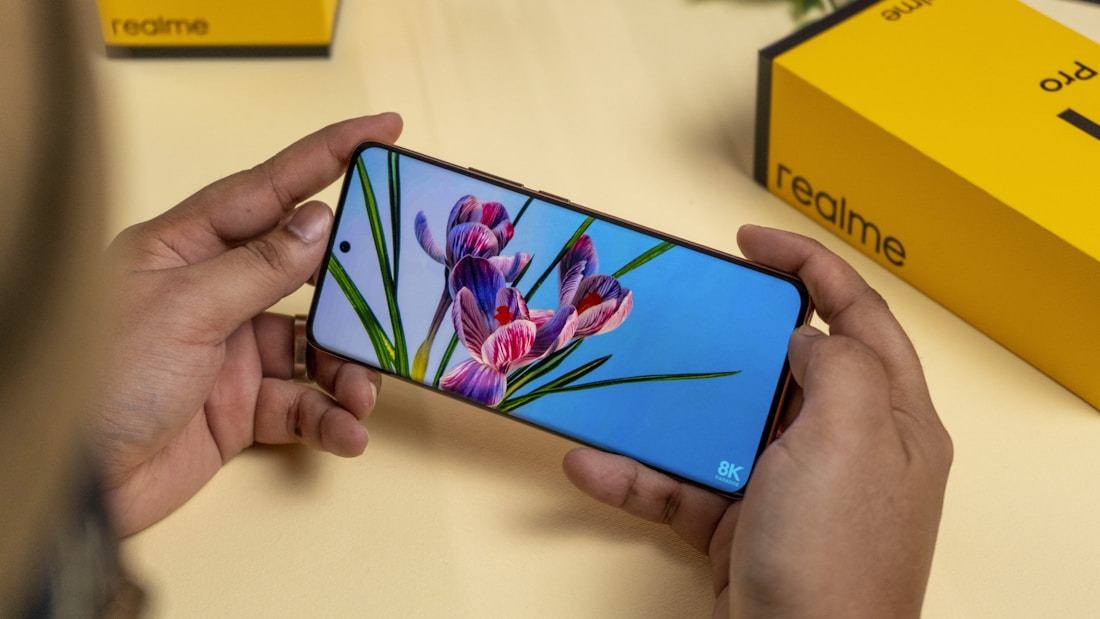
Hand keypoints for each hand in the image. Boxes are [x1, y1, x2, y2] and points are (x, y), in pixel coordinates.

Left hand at [90, 113, 403, 535]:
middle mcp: (214, 293)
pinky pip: (304, 404)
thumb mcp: (186, 309)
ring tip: (361, 394)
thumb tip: (320, 220)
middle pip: (308, 273)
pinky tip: (347, 430)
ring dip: (348, 369)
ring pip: (316, 345)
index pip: (270, 188)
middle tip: (396, 296)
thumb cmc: (101, 379)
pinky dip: (331, 417)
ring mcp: (231, 352)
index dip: (329, 155)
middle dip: (355, 291)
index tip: (383, 131)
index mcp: (188, 248)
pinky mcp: (242, 408)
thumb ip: (260, 267)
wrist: (76, 486)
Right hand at [564, 225, 952, 617]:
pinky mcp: (740, 524)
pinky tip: (593, 463)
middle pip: (783, 362)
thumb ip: (837, 364)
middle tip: (682, 305)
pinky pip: (683, 484)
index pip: (858, 314)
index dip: (809, 266)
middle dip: (729, 332)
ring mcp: (788, 486)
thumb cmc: (834, 551)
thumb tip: (805, 340)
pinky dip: (638, 474)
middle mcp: (843, 445)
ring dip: (666, 408)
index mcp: (889, 415)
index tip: (748, 242)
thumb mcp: (850, 436)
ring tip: (623, 377)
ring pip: (722, 422)